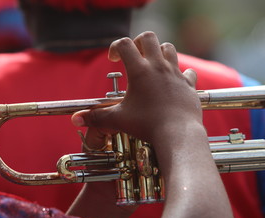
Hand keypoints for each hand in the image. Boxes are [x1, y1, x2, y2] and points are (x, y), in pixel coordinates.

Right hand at [71, 31, 199, 145]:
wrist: (178, 134)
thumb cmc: (148, 125)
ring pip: (169, 48)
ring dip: (159, 52)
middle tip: (133, 56)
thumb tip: (76, 119)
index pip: (124, 44)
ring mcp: (175, 74)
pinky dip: (180, 73)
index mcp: (140, 71)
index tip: (113, 59)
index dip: (115, 47)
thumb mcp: (118, 119)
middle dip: (138, 42)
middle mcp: (159, 67)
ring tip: (152, 66)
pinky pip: (187, 71)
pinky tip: (173, 82)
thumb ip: (96, 117)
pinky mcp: (188, 85)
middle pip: (149, 37)